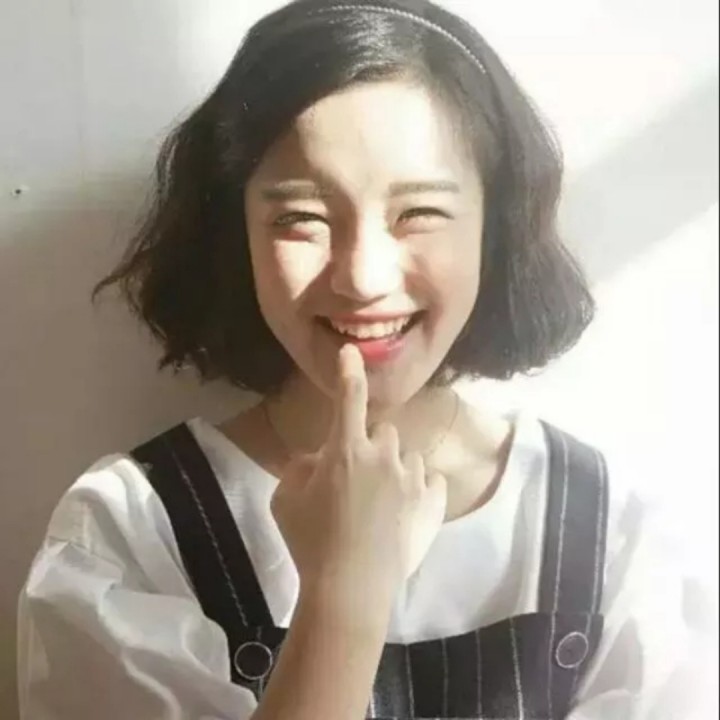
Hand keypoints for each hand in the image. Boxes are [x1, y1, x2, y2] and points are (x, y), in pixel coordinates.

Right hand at [270, 345, 446, 613]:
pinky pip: (431, 481)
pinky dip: (419, 489)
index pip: (349, 399)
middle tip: (356, 476)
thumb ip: (301, 468)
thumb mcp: (285, 500)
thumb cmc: (310, 542)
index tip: (351, 352)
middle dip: (370, 445)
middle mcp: (383, 456)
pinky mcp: (432, 504)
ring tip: (381, 501)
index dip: (349, 372)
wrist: (350, 590)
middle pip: (383, 431)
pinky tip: (405, 509)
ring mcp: (412, 480)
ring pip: (407, 457)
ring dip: (395, 468)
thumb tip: (318, 459)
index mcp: (345, 450)